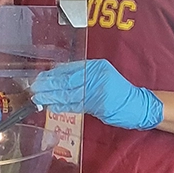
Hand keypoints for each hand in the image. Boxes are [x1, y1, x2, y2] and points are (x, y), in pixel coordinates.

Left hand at [30, 59, 162, 130]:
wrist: (138, 105)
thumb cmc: (118, 92)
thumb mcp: (101, 77)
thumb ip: (82, 76)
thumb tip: (57, 78)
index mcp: (95, 66)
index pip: (69, 69)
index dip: (52, 74)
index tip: (40, 78)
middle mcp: (95, 75)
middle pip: (66, 80)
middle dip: (48, 85)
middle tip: (34, 89)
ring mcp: (97, 89)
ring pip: (68, 93)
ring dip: (51, 97)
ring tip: (38, 99)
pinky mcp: (98, 104)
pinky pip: (76, 104)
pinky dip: (63, 106)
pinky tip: (52, 106)